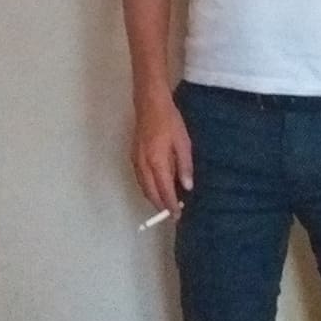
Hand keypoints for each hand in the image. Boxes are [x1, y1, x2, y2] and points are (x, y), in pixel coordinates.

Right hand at [131, 91, 192, 219]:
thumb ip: (184, 166)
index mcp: (157, 162)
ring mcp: (136, 161)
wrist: (150, 104)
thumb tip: (187, 186)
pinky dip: (148, 187)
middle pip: (150, 192)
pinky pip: (140, 179)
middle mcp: (143, 165)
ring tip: (165, 203)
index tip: (177, 216)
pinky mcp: (134, 156)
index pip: (164, 190)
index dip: (170, 205)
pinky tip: (156, 187)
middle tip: (171, 214)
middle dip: (160, 205)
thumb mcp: (183, 143)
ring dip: (153, 197)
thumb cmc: (169, 121)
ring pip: (143, 187)